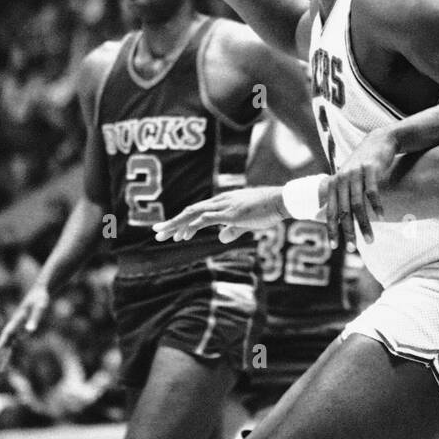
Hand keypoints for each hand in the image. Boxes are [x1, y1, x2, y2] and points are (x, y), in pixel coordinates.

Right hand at [0, 284, 50, 362]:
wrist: (40, 291)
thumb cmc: (41, 298)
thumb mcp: (40, 307)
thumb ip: (34, 318)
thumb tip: (30, 331)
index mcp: (18, 318)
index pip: (7, 333)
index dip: (2, 342)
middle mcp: (16, 323)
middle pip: (7, 340)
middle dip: (3, 353)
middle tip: (0, 368)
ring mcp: (18, 325)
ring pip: (10, 342)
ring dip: (7, 353)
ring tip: (3, 368)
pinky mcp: (22, 325)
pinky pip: (15, 339)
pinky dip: (12, 347)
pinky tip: (9, 354)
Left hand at [153, 187, 285, 243]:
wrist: (281, 201)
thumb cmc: (267, 211)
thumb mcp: (247, 223)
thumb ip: (233, 230)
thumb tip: (221, 238)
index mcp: (222, 202)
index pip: (197, 211)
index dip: (182, 221)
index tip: (169, 231)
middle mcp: (220, 201)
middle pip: (190, 211)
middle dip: (172, 222)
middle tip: (156, 232)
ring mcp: (225, 206)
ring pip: (194, 214)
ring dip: (177, 225)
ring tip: (163, 234)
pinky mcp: (231, 213)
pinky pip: (208, 219)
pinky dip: (194, 226)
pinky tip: (184, 234)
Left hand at [325, 129, 397, 245]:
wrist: (380, 141)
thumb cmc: (363, 164)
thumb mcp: (348, 178)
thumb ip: (338, 195)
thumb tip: (326, 216)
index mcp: (334, 183)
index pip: (330, 211)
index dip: (331, 229)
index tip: (334, 247)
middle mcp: (342, 178)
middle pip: (343, 211)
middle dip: (348, 232)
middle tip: (352, 249)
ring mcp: (355, 173)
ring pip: (357, 204)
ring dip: (364, 225)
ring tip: (370, 240)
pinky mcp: (370, 168)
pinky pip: (372, 192)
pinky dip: (376, 206)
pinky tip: (382, 218)